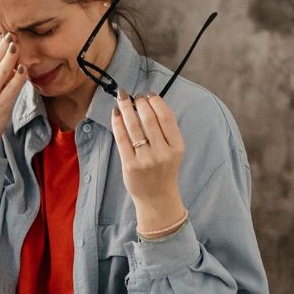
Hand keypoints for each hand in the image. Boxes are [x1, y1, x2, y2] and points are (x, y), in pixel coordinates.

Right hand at [0, 33, 28, 153]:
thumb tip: (4, 50)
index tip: (8, 31)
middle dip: (5, 44)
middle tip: (15, 33)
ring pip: (3, 69)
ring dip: (12, 56)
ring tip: (18, 45)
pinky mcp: (0, 105)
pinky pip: (12, 87)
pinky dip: (19, 76)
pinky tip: (24, 69)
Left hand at [109, 93, 185, 233]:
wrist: (157, 199)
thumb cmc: (164, 171)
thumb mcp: (173, 151)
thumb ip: (165, 131)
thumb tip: (148, 103)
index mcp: (177, 147)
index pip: (166, 117)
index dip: (156, 101)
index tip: (148, 94)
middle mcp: (162, 152)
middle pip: (149, 119)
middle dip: (139, 102)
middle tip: (134, 96)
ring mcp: (146, 159)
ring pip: (134, 126)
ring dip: (126, 108)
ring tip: (122, 99)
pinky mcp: (130, 165)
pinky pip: (122, 139)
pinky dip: (117, 123)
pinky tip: (116, 114)